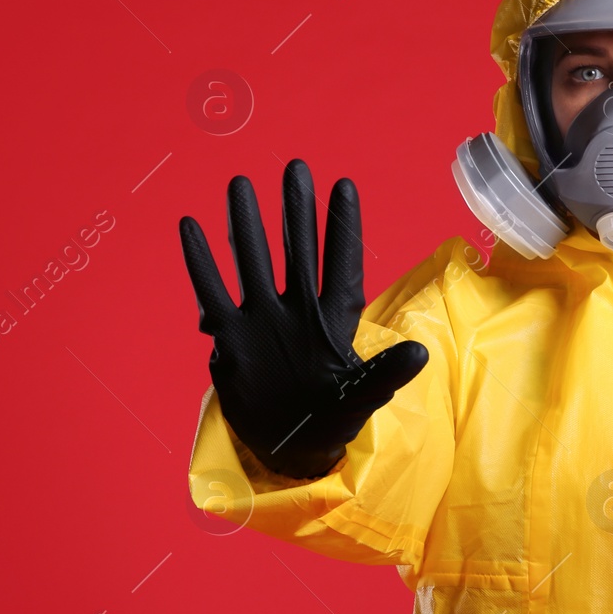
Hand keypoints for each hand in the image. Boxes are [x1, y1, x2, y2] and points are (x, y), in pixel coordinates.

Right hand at [179, 159, 429, 477]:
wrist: (288, 446)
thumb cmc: (333, 420)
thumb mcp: (361, 399)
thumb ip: (384, 374)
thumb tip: (421, 353)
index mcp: (334, 321)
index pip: (341, 265)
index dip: (343, 227)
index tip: (344, 185)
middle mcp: (298, 311)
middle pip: (296, 250)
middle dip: (295, 210)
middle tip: (295, 167)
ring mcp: (262, 320)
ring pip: (252, 261)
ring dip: (245, 225)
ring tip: (239, 184)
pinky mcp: (230, 338)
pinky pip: (213, 293)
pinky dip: (201, 264)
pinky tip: (191, 226)